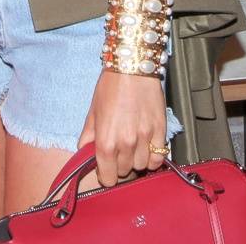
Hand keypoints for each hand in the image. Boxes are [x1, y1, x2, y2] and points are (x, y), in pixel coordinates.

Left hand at [78, 69, 168, 186]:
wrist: (132, 69)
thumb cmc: (109, 87)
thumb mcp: (93, 110)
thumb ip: (89, 134)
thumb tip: (84, 151)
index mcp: (106, 140)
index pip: (108, 176)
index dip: (105, 176)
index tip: (106, 171)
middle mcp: (126, 144)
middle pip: (125, 172)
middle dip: (119, 165)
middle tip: (117, 152)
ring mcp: (145, 139)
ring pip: (141, 167)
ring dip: (136, 161)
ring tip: (131, 146)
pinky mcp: (160, 133)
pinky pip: (158, 159)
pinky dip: (152, 158)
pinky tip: (146, 148)